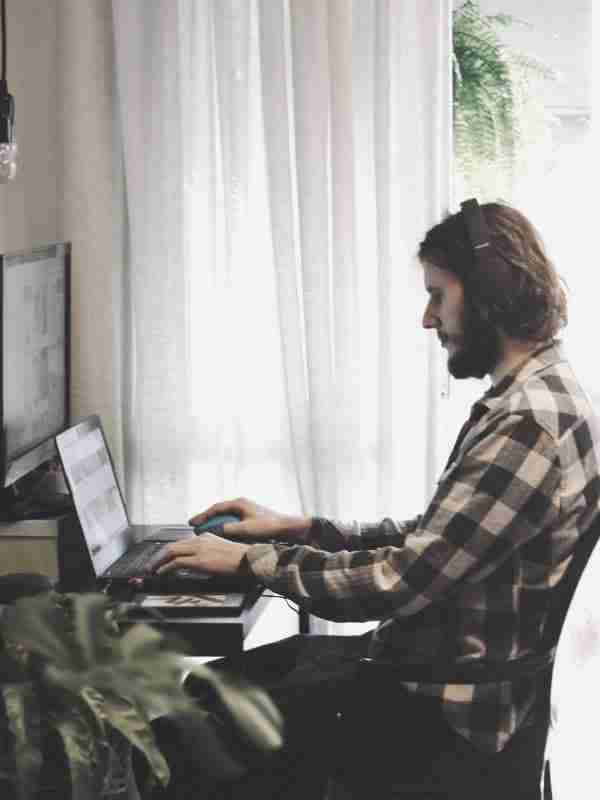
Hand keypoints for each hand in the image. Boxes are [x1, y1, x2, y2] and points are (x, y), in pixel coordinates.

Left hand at [152, 533, 250, 575]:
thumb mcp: (221, 552)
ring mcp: (198, 549)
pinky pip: (176, 562)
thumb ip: (207, 554)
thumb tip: (196, 564)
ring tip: (152, 570)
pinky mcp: (199, 560)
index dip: (167, 552)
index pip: (180, 542)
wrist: (249, 560)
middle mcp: (200, 540)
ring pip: (170, 551)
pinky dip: (166, 568)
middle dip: (157, 556)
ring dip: (158, 562)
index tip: (160, 559)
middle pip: (171, 545)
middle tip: (150, 565)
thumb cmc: (240, 559)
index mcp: (205, 536)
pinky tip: (161, 573)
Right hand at [189, 497, 310, 542]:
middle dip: (206, 519)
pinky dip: (224, 526)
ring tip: (204, 531)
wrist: (287, 528)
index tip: (192, 523)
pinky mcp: (251, 517)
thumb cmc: (268, 527)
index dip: (202, 516)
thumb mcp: (246, 529)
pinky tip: (221, 535)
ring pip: (225, 516)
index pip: (216, 508)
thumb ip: (229, 530)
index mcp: (239, 503)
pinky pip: (232, 521)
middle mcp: (242, 504)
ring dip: (215, 523)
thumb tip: (215, 531)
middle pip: (219, 511)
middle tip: (194, 526)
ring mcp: (247, 510)